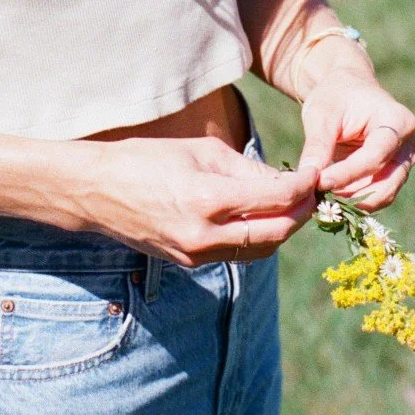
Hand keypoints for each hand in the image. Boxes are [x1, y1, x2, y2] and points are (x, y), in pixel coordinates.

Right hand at [78, 135, 318, 266]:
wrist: (97, 191)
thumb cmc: (147, 159)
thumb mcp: (200, 151)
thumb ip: (247, 170)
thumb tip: (286, 182)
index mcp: (207, 199)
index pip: (275, 200)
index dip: (303, 188)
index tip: (316, 175)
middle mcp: (204, 235)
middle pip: (275, 234)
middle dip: (301, 215)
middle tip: (315, 195)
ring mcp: (196, 254)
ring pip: (259, 251)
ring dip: (283, 230)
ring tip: (295, 207)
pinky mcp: (189, 262)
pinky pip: (235, 254)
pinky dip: (256, 238)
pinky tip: (262, 218)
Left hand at [298, 70, 414, 210]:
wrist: (347, 93)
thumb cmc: (335, 97)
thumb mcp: (321, 114)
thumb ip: (318, 146)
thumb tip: (308, 179)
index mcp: (398, 120)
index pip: (374, 157)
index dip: (347, 174)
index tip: (319, 183)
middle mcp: (409, 144)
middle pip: (386, 182)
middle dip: (352, 195)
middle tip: (320, 200)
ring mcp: (405, 162)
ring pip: (383, 195)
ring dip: (352, 202)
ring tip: (322, 199)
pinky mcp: (395, 175)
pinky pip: (377, 196)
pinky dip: (354, 201)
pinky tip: (331, 198)